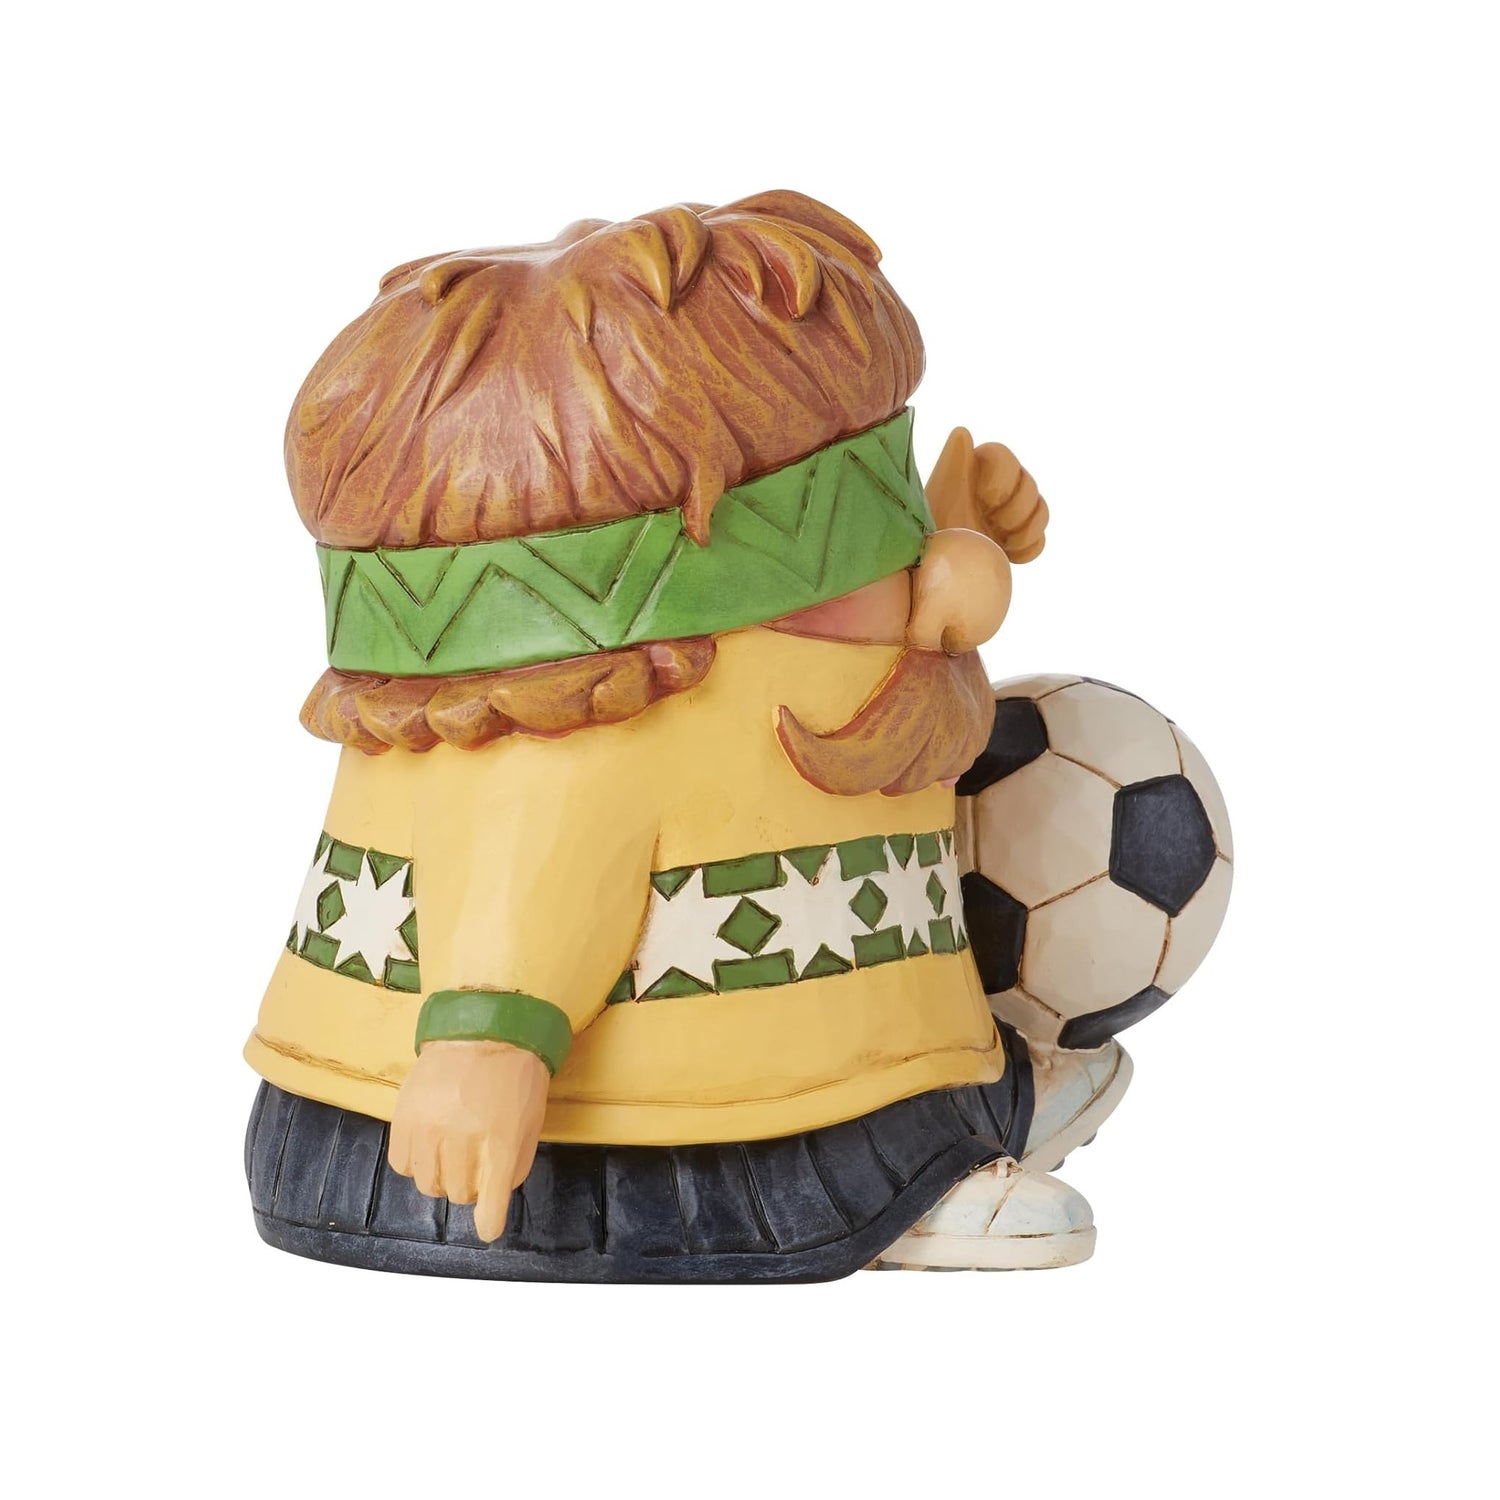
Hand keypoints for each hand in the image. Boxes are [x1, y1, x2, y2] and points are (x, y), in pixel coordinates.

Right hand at [388, 1039, 548, 1241]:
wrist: (482, 1027)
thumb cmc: (514, 1075)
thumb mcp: (530, 1120)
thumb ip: (515, 1163)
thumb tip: (496, 1196)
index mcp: (501, 1140)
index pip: (490, 1200)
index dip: (489, 1222)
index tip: (488, 1229)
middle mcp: (462, 1138)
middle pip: (458, 1194)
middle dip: (470, 1186)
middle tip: (476, 1162)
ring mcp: (429, 1127)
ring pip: (428, 1184)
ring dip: (442, 1176)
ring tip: (452, 1151)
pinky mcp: (403, 1117)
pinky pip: (401, 1164)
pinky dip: (415, 1163)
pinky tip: (429, 1144)